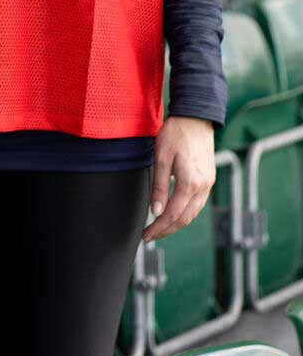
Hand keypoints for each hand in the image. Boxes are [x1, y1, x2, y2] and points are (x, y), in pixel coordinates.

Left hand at [142, 116, 215, 242]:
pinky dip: (185, 213)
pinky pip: (197, 204)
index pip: (172, 215)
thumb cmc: (175, 134)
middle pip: (184, 219)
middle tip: (150, 236)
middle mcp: (202, 188)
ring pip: (192, 214)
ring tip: (160, 229)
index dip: (158, 227)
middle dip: (166, 230)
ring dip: (176, 224)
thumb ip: (159, 186)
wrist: (195, 119)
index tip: (146, 235)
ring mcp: (208, 185)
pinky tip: (174, 214)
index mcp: (190, 183)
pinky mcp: (209, 180)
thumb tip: (156, 211)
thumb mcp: (161, 157)